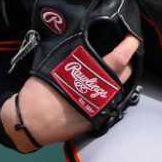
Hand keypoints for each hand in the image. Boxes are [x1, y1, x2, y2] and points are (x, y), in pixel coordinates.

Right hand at [1, 34, 140, 150]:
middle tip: (125, 50)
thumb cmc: (39, 93)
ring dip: (119, 77)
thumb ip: (74, 56)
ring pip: (119, 89)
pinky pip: (110, 101)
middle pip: (124, 75)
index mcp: (91, 80)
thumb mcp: (54, 66)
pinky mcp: (95, 120)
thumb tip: (83, 45)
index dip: (128, 47)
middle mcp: (101, 95)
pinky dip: (109, 91)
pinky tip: (102, 85)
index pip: (118, 60)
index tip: (132, 38)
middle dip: (128, 62)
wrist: (29, 122)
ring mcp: (100, 109)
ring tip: (115, 66)